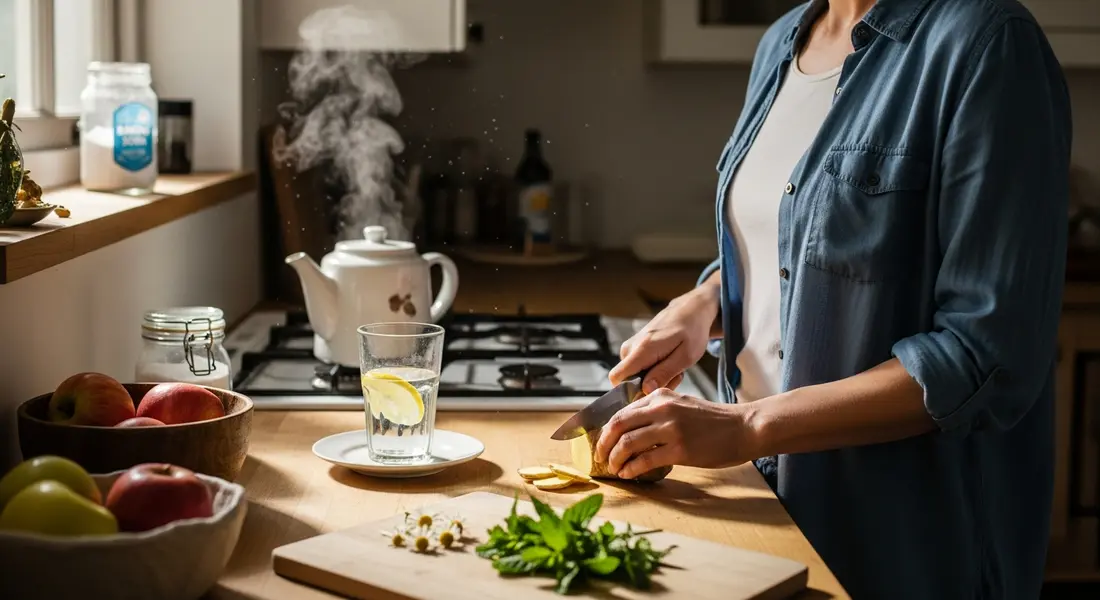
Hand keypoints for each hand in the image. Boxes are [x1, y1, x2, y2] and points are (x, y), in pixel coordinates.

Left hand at [594, 388, 755, 479]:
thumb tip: (631, 429)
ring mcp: (671, 428)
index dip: (606, 430)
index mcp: (661, 396)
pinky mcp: (680, 449)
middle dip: (603, 445)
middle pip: (618, 426)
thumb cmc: (714, 421)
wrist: (744, 427)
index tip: (601, 443)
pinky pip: (645, 461)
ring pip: (627, 444)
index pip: (621, 412)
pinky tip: (628, 474)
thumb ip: (658, 411)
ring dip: (615, 459)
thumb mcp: (682, 405)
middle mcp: (662, 408)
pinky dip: (631, 469)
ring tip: (614, 469)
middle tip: (599, 458)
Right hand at [610, 281, 720, 394]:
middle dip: (649, 386)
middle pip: (628, 380)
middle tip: (674, 377)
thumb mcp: (686, 356)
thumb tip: (645, 390)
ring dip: (654, 378)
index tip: (651, 393)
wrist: (690, 309)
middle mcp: (631, 347)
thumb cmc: (692, 331)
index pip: (616, 377)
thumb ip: (664, 374)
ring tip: (674, 367)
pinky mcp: (634, 346)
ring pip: (633, 374)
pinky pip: (637, 366)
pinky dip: (653, 370)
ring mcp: (631, 345)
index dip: (629, 392)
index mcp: (642, 349)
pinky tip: (669, 362)